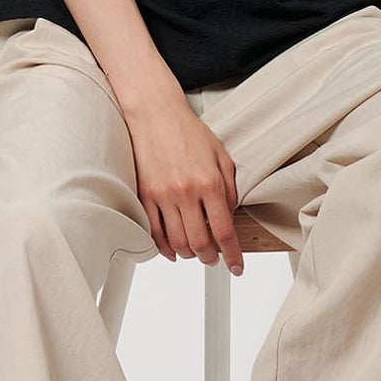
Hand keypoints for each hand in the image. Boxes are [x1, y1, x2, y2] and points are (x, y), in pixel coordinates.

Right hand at [122, 96, 244, 274]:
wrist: (155, 114)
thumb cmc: (189, 131)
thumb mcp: (222, 156)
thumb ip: (229, 188)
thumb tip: (229, 216)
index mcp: (209, 182)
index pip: (224, 231)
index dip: (233, 255)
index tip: (237, 267)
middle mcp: (185, 192)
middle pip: (200, 243)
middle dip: (210, 258)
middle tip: (214, 259)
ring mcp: (162, 195)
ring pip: (177, 242)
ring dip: (189, 254)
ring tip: (195, 252)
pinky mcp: (144, 195)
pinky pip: (153, 232)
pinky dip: (164, 247)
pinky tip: (172, 249)